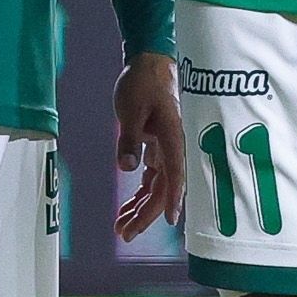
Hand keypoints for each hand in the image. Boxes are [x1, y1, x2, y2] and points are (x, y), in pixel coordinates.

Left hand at [110, 51, 183, 238]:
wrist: (149, 62)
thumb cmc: (143, 83)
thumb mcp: (130, 110)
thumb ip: (130, 140)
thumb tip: (127, 168)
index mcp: (174, 138)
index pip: (175, 175)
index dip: (173, 200)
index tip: (170, 221)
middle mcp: (174, 148)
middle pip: (163, 189)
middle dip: (145, 215)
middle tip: (125, 234)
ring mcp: (166, 150)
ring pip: (157, 187)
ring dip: (140, 208)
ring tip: (121, 228)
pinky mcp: (158, 147)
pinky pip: (151, 178)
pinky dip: (139, 194)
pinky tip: (127, 208)